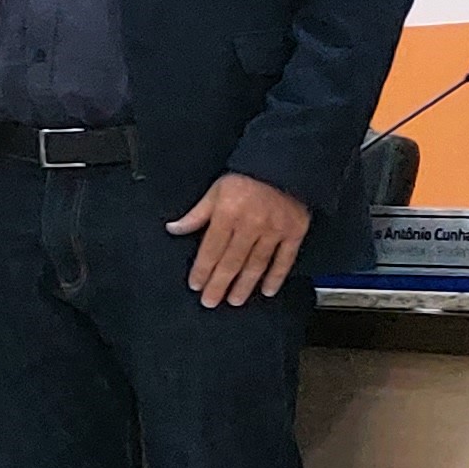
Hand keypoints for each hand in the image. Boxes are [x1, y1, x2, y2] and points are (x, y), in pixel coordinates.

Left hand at [170, 170, 312, 307]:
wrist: (284, 165)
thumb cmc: (246, 178)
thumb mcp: (215, 191)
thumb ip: (196, 214)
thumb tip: (174, 229)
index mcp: (228, 214)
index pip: (211, 249)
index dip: (203, 270)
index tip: (196, 285)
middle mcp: (251, 225)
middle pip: (232, 261)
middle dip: (219, 284)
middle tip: (211, 301)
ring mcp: (274, 230)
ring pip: (256, 264)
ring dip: (244, 285)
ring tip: (234, 301)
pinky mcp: (294, 232)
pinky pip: (284, 259)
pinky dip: (276, 276)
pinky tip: (267, 290)